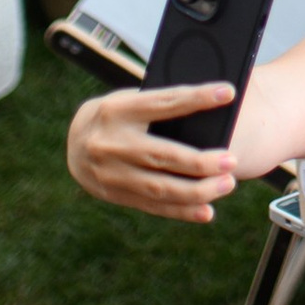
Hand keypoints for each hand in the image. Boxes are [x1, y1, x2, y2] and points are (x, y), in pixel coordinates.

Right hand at [66, 83, 236, 221]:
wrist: (73, 141)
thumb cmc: (117, 114)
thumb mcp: (130, 101)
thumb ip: (161, 108)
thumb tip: (211, 116)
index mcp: (118, 110)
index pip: (164, 103)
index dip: (197, 98)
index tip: (228, 93)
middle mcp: (111, 143)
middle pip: (163, 155)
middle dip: (200, 161)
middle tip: (232, 160)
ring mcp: (111, 173)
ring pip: (160, 188)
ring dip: (198, 190)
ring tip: (228, 184)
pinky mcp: (115, 195)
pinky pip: (153, 206)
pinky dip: (182, 211)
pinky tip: (207, 210)